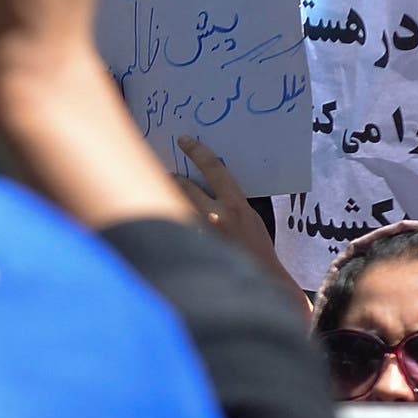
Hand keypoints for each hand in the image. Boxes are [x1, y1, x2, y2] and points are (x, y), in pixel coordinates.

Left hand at [175, 136, 308, 313]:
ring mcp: (200, 232)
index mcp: (236, 204)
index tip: (184, 140)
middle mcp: (215, 215)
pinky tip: (160, 217)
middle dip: (171, 176)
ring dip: (165, 195)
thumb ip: (230, 200)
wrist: (259, 277)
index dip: (197, 151)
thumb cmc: (256, 247)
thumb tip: (208, 184)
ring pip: (173, 203)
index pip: (214, 168)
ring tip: (157, 190)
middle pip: (183, 185)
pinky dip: (166, 216)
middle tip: (163, 170)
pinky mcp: (190, 245)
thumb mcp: (250, 217)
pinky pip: (173, 223)